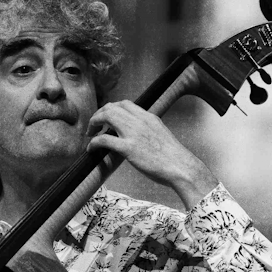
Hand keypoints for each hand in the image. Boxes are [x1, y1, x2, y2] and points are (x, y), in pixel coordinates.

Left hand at [87, 101, 217, 209]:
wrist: (181, 167)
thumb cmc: (173, 157)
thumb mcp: (161, 135)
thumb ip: (148, 130)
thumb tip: (137, 135)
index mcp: (149, 117)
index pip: (125, 103)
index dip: (111, 108)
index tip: (105, 118)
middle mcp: (140, 121)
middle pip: (112, 107)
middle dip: (99, 114)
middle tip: (94, 126)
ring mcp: (134, 133)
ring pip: (106, 116)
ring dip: (94, 123)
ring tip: (90, 134)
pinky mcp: (129, 148)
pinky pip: (104, 140)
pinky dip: (93, 142)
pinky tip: (91, 149)